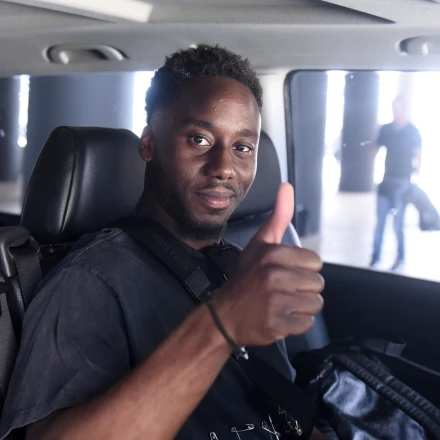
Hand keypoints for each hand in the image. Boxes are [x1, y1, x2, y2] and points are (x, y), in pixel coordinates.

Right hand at [213, 183, 323, 346]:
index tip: (285, 273)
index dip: (303, 269)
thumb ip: (278, 216)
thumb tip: (287, 186)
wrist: (223, 315)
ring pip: (315, 304)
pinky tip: (278, 317)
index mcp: (273, 254)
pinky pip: (306, 324)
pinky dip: (295, 324)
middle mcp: (275, 276)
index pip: (315, 262)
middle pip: (317, 284)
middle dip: (303, 289)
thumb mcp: (259, 244)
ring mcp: (276, 301)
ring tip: (281, 303)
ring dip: (301, 307)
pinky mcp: (277, 324)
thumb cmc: (245, 278)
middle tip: (282, 290)